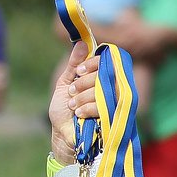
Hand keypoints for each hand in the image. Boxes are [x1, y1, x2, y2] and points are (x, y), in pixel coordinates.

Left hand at [47, 43, 101, 165]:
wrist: (62, 133)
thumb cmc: (63, 109)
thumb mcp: (65, 83)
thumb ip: (74, 64)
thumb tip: (81, 43)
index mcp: (98, 77)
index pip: (104, 62)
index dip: (92, 64)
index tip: (78, 72)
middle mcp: (109, 88)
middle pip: (102, 74)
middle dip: (83, 83)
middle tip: (72, 93)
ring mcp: (112, 102)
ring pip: (101, 90)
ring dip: (83, 97)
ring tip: (73, 106)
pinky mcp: (113, 116)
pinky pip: (102, 105)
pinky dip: (87, 108)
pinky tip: (79, 114)